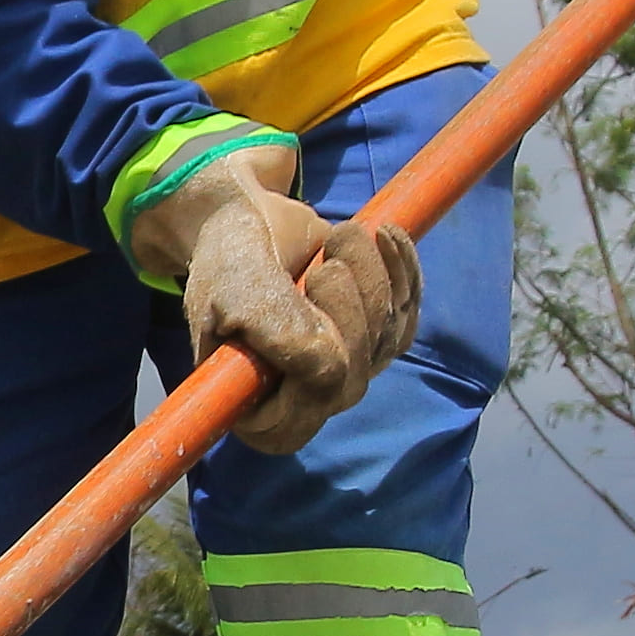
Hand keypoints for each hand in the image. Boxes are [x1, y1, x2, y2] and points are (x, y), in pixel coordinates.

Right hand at [124, 144, 419, 458]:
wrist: (248, 224)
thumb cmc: (228, 257)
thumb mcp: (233, 285)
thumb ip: (271, 325)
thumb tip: (329, 363)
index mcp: (259, 411)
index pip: (310, 399)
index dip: (325, 345)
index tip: (318, 277)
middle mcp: (306, 404)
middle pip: (353, 372)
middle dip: (352, 300)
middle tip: (331, 249)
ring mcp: (344, 374)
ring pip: (385, 339)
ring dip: (374, 274)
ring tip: (344, 234)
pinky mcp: (374, 343)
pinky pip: (406, 318)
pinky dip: (404, 273)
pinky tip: (385, 235)